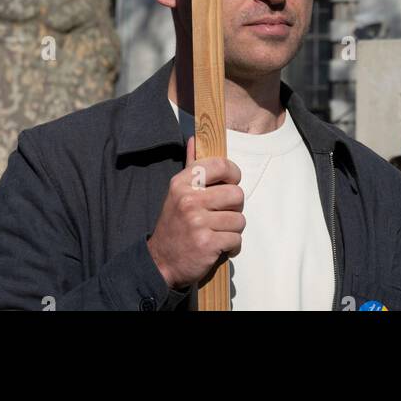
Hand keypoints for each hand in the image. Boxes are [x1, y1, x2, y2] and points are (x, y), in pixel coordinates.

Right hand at [147, 135, 244, 290]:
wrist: (161, 261)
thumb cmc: (174, 224)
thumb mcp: (176, 192)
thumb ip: (189, 166)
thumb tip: (194, 139)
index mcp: (183, 183)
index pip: (220, 165)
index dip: (233, 173)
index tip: (232, 182)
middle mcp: (189, 199)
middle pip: (236, 194)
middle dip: (235, 207)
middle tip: (224, 214)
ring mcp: (198, 222)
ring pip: (239, 219)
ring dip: (234, 229)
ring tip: (220, 231)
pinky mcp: (207, 243)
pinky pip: (236, 239)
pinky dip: (232, 245)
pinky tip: (220, 246)